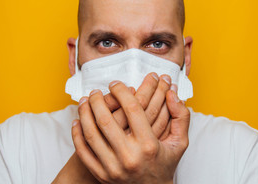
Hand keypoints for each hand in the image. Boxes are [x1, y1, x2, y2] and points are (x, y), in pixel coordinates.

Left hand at [73, 81, 189, 183]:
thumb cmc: (164, 164)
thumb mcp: (179, 143)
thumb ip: (181, 116)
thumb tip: (172, 93)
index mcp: (149, 145)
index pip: (132, 109)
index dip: (121, 91)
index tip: (115, 83)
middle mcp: (129, 156)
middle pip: (106, 120)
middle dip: (97, 100)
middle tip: (95, 91)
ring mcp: (113, 168)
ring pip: (91, 134)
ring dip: (84, 114)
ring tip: (84, 101)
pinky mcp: (101, 175)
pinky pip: (83, 152)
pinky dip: (77, 135)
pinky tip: (77, 122)